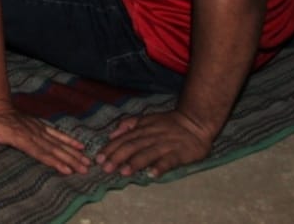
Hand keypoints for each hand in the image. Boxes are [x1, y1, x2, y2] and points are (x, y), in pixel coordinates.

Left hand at [0, 102, 89, 174]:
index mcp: (20, 138)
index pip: (39, 152)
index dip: (53, 161)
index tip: (67, 170)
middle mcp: (32, 134)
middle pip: (54, 149)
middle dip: (70, 160)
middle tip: (85, 169)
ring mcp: (38, 129)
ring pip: (58, 142)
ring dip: (73, 152)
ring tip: (87, 161)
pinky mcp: (40, 126)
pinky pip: (56, 133)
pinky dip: (68, 139)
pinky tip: (79, 145)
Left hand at [96, 109, 212, 177]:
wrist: (195, 122)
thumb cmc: (168, 123)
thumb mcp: (146, 119)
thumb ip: (128, 124)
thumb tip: (112, 134)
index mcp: (142, 129)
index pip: (123, 139)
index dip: (110, 148)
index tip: (98, 158)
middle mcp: (151, 136)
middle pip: (132, 146)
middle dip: (118, 157)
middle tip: (106, 168)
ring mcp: (165, 145)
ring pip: (148, 153)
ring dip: (135, 163)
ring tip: (124, 172)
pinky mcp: (179, 153)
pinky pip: (169, 160)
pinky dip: (160, 167)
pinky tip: (152, 175)